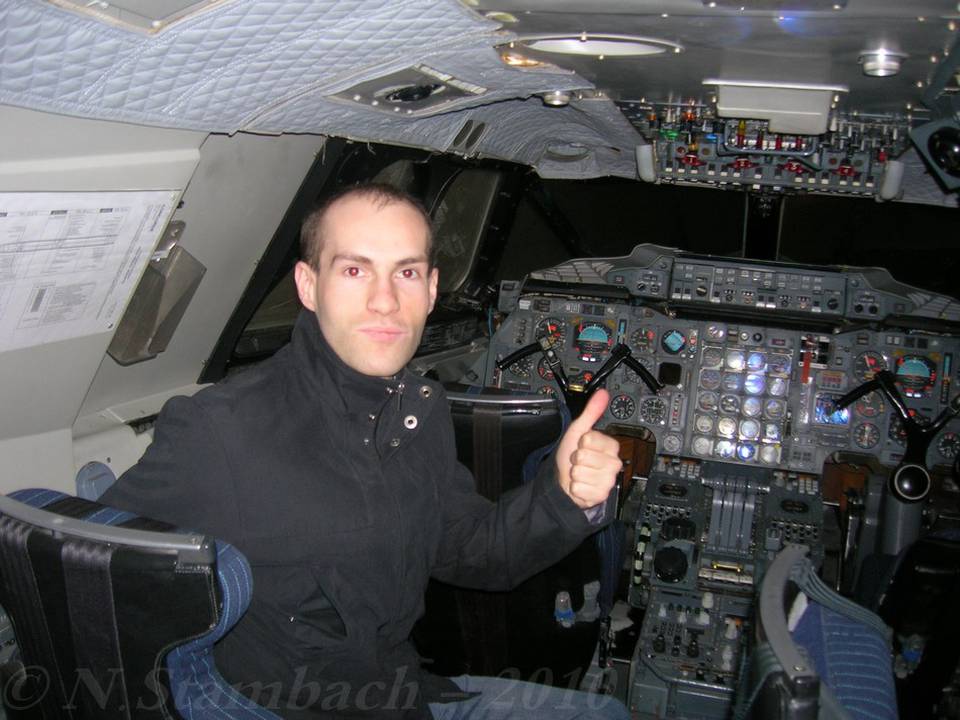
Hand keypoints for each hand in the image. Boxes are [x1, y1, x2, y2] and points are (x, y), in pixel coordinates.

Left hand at [555, 389, 621, 508]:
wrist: (567, 481)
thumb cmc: (573, 456)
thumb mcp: (579, 431)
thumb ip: (591, 412)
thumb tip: (602, 393)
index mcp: (610, 446)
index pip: (590, 438)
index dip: (581, 442)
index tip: (583, 445)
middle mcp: (613, 463)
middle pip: (584, 456)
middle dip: (576, 459)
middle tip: (580, 462)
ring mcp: (608, 480)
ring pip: (581, 473)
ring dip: (575, 474)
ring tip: (581, 474)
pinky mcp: (600, 495)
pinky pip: (580, 488)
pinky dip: (576, 488)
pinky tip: (581, 486)